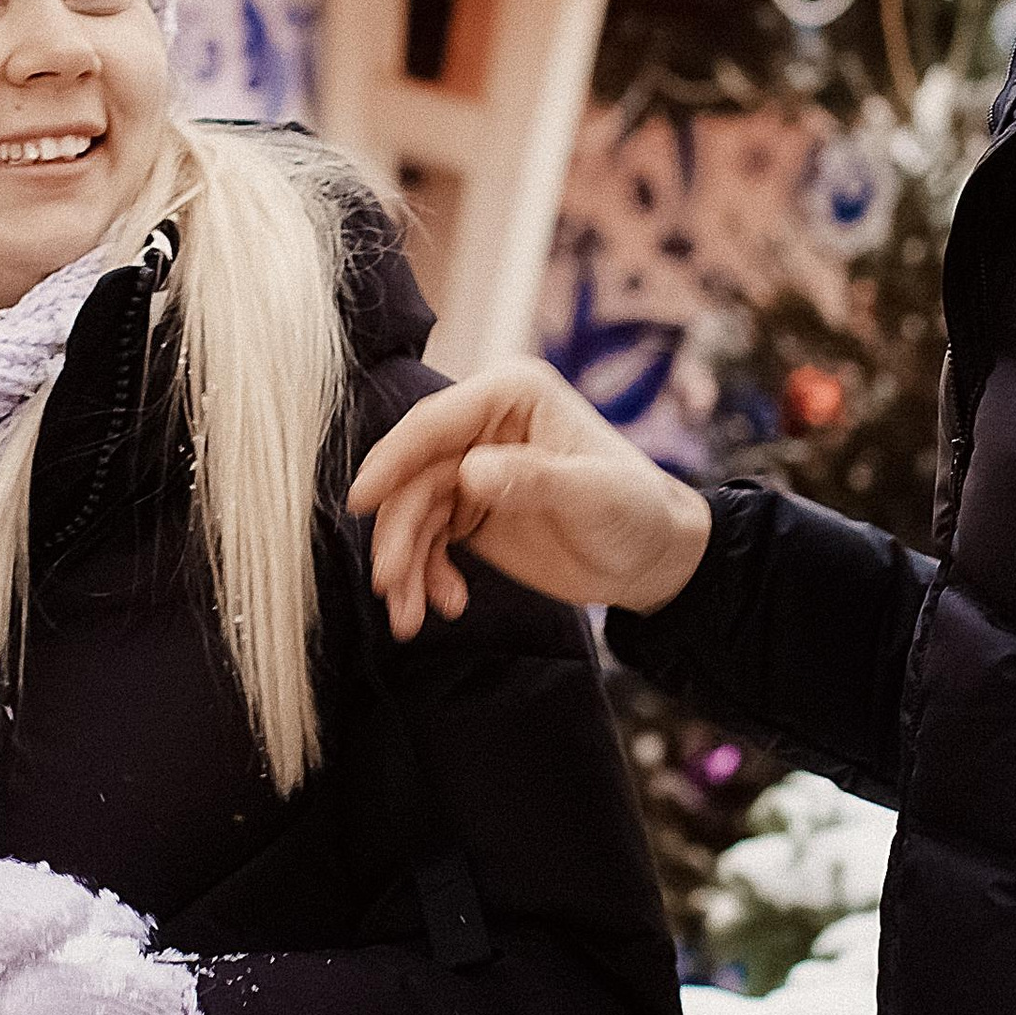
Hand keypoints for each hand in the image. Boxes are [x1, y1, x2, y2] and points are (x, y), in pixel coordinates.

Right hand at [347, 360, 713, 640]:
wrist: (654, 560)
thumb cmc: (637, 513)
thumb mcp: (593, 495)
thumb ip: (533, 479)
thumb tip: (470, 473)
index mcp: (512, 395)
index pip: (435, 423)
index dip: (393, 460)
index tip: (361, 500)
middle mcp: (483, 425)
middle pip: (413, 476)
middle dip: (398, 534)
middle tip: (391, 585)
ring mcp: (472, 469)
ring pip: (413, 513)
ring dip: (405, 565)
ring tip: (411, 619)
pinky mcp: (470, 510)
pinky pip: (428, 540)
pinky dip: (426, 576)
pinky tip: (447, 606)